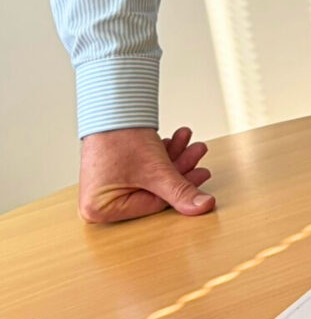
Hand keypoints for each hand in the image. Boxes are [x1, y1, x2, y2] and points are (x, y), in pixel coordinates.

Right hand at [78, 126, 213, 223]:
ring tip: (188, 140)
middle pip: (153, 190)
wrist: (109, 107)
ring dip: (173, 157)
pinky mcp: (113, 171)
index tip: (202, 173)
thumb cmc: (119, 138)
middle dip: (179, 167)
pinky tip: (175, 139)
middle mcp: (99, 202)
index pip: (153, 205)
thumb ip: (181, 191)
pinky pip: (143, 168)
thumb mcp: (156, 170)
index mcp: (101, 210)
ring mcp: (106, 186)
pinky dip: (160, 154)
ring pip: (151, 177)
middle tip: (197, 151)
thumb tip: (204, 207)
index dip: (182, 189)